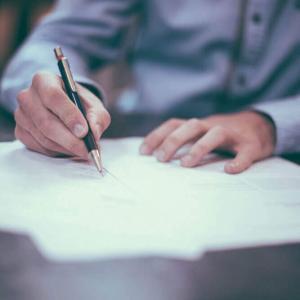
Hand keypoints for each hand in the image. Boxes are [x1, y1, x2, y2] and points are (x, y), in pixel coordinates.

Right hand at [14, 71, 110, 157]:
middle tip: (87, 149)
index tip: (84, 131)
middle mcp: (28, 96)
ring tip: (83, 150)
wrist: (66, 110)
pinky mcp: (21, 132)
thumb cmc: (80, 105)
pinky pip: (40, 147)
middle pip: (46, 122)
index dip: (69, 116)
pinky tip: (69, 149)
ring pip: (44, 138)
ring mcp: (21, 115)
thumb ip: (97, 117)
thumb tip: (94, 134)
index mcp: (44, 80)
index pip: (53, 96)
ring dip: (66, 148)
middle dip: (70, 140)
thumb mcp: (94, 106)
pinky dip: (58, 152)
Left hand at [140, 112, 275, 173]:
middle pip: (190, 126)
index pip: (174, 124)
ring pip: (215, 134)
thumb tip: (158, 157)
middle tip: (161, 159)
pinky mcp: (251, 145)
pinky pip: (245, 152)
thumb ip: (185, 141)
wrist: (260, 126)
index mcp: (199, 125)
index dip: (157, 135)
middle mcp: (212, 126)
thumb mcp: (201, 134)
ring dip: (199, 148)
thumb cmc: (223, 135)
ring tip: (186, 164)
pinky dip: (238, 161)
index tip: (143, 152)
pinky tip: (230, 170)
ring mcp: (232, 134)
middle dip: (173, 141)